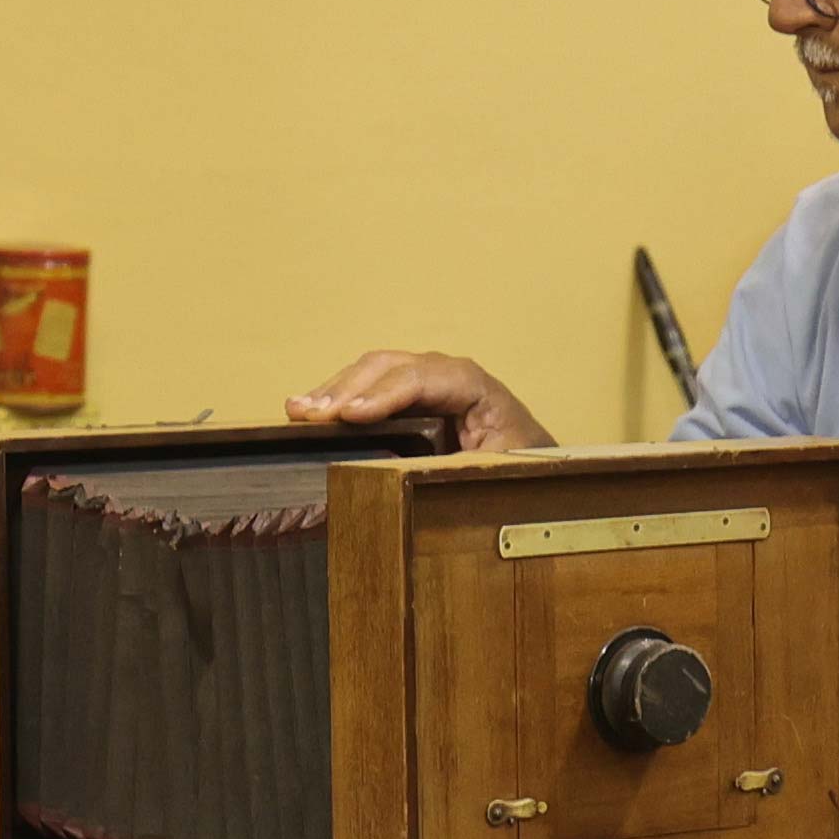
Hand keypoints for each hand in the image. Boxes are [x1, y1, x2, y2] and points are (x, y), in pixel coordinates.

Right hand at [285, 351, 555, 452]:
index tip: (349, 416)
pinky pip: (370, 387)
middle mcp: (446, 373)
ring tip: (298, 410)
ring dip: (334, 390)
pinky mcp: (410, 399)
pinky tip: (309, 410)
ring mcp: (425, 381)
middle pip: (389, 366)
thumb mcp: (499, 468)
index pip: (423, 378)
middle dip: (347, 388)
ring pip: (373, 372)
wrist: (539, 465)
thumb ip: (459, 464)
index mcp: (474, 385)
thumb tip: (410, 472)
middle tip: (310, 414)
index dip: (383, 395)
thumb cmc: (524, 465)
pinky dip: (338, 398)